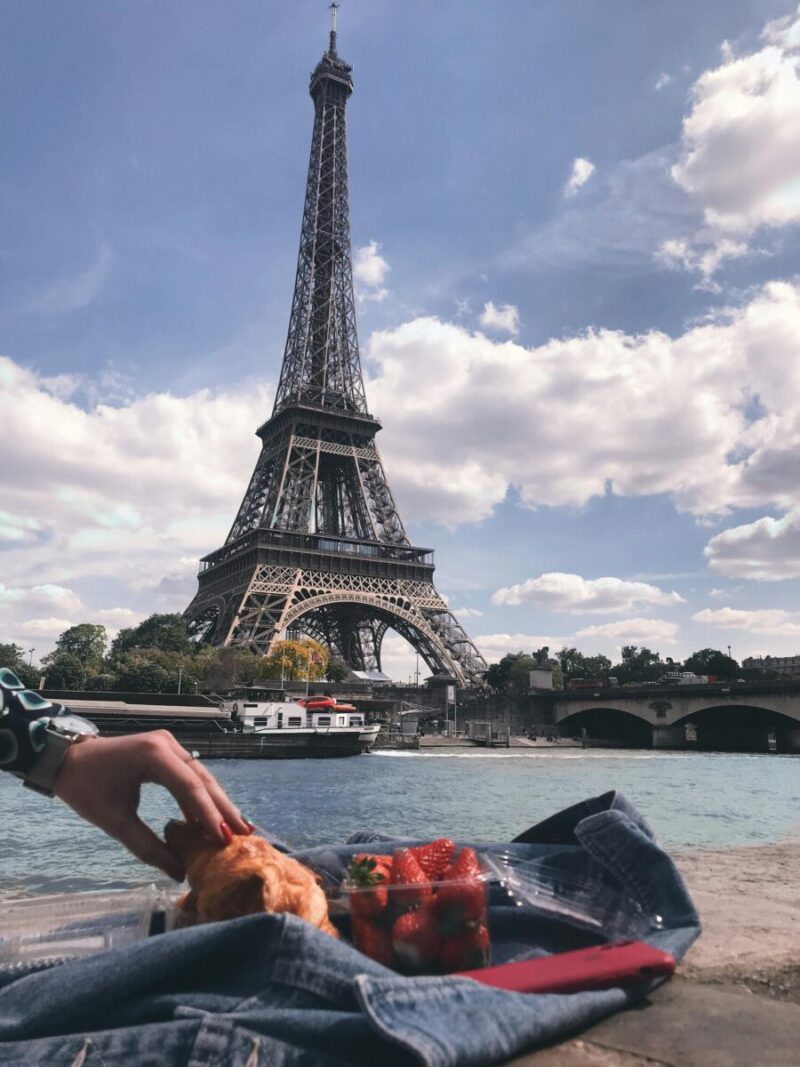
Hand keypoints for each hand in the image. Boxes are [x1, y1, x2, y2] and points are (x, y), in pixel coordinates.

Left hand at [53, 731, 250, 879]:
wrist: (67, 760)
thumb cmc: (86, 787)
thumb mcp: (114, 821)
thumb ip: (147, 846)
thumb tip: (178, 871)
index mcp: (153, 754)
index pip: (189, 786)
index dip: (209, 814)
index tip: (226, 838)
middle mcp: (167, 744)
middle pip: (203, 779)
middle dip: (223, 808)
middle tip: (245, 833)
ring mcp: (168, 745)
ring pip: (200, 778)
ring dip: (216, 804)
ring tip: (237, 828)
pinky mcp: (166, 753)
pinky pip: (189, 776)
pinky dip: (200, 798)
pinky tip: (211, 819)